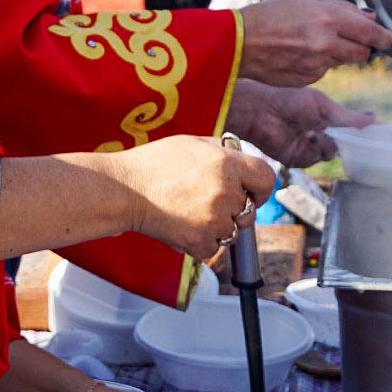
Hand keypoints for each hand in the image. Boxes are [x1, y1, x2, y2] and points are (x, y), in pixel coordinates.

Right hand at [110, 136, 275, 258]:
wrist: (124, 190)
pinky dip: (202, 241)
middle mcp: (225, 191)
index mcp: (226, 163)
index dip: (261, 188)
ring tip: (191, 212)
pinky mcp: (200, 242)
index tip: (251, 192)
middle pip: (250, 210)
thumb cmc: (154, 164)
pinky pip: (215, 248)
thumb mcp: (193, 143)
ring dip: (218, 226)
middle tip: (209, 201)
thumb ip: (224, 152)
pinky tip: (183, 225)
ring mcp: (214, 219)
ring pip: (233, 231)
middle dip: (235, 208)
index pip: (267, 179)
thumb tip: (246, 160)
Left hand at [226, 80, 371, 167]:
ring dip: (326, 142)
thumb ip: (348, 117)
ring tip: (313, 129)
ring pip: (331, 153)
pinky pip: (315, 159)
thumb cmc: (289, 99)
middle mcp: (322, 135)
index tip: (381, 136)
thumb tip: (375, 119)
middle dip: (347, 140)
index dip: (364, 134)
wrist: (261, 110)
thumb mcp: (323, 105)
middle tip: (346, 131)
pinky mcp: (298, 159)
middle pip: (346, 146)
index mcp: (329, 120)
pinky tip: (306, 136)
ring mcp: (310, 148)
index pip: (353, 131)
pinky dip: (313, 148)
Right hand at [237, 0, 391, 86]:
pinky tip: (295, 56)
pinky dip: (315, 65)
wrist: (238, 43)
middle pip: (362, 53)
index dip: (383, 38)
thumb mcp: (305, 3)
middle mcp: (327, 42)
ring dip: (334, 54)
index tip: (386, 40)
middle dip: (359, 47)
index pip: (372, 34)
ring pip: (341, 62)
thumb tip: (371, 18)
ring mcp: (317, 64)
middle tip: (345, 40)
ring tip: (308, 44)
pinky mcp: (307, 80)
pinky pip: (322, 72)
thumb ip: (341, 9)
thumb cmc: (270, 16)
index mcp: (329, 18)